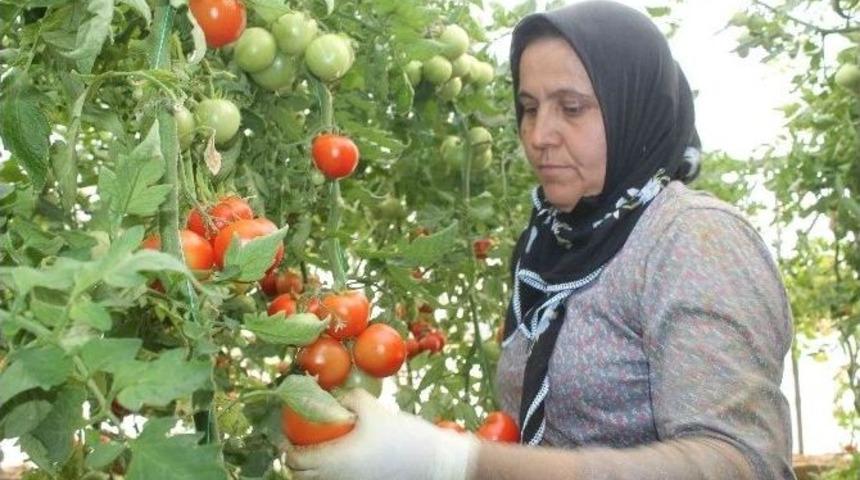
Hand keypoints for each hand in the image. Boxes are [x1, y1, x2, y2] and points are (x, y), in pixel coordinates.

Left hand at [285, 389, 478, 479]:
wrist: (434, 464)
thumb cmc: (403, 437)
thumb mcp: (374, 411)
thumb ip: (351, 399)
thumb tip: (336, 396)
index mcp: (335, 461)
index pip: (296, 461)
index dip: (286, 448)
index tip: (285, 436)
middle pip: (302, 478)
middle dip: (295, 462)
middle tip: (297, 445)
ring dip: (312, 470)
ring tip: (318, 453)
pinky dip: (331, 474)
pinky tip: (340, 461)